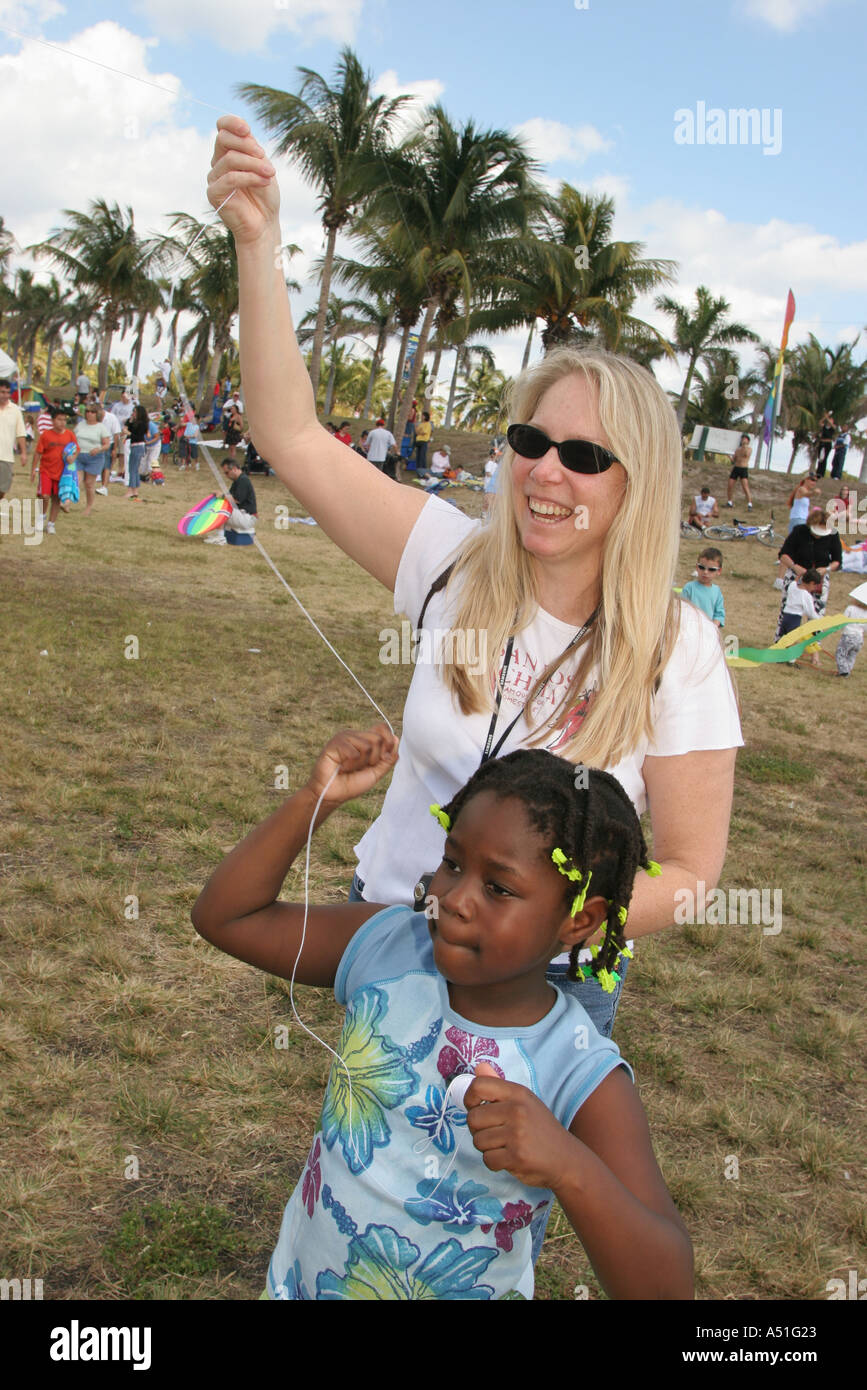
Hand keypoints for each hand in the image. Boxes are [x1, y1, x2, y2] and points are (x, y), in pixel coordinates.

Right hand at [208, 115, 279, 243]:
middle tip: (264, 156)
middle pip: (223, 139)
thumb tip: (245, 135)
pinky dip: (250, 178)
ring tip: (270, 174)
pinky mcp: (214, 193)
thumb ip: (252, 150)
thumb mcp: (263, 167)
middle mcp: (219, 162)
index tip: (247, 130)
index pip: (222, 127)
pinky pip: (230, 178)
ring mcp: (214, 177)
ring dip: (254, 164)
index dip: (232, 123)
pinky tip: (264, 182)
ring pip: (230, 159)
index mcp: (230, 151)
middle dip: (246, 144)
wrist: (265, 224)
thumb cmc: (265, 196)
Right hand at [305, 724, 398, 808]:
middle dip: (374, 759)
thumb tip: (396, 740)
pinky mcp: (335, 743)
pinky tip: (342, 768)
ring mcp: (345, 737)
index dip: (388, 742)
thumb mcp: (375, 773)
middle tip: (361, 767)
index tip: (383, 759)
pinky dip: (351, 765)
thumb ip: (388, 759)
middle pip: (378, 739)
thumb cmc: (351, 785)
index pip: (382, 728)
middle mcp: (356, 736)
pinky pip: (355, 752)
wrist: (332, 795)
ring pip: (368, 746)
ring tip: (349, 768)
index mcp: (365, 740)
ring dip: (361, 764)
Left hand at [465, 1062, 577, 1189]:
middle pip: (473, 1118)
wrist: (566, 1159)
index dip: (469, 1098)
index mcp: (518, 1093)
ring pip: (478, 1141)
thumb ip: (499, 1085)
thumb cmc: (540, 1129)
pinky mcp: (517, 1156)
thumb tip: (479, 1067)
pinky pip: (488, 1159)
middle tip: (494, 1133)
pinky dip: (495, 1163)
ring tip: (505, 1146)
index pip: (479, 1085)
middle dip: (477, 1129)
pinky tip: (510, 1158)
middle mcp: (517, 1110)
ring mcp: (517, 1134)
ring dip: (487, 1148)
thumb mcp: (524, 1101)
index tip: (475, 1108)